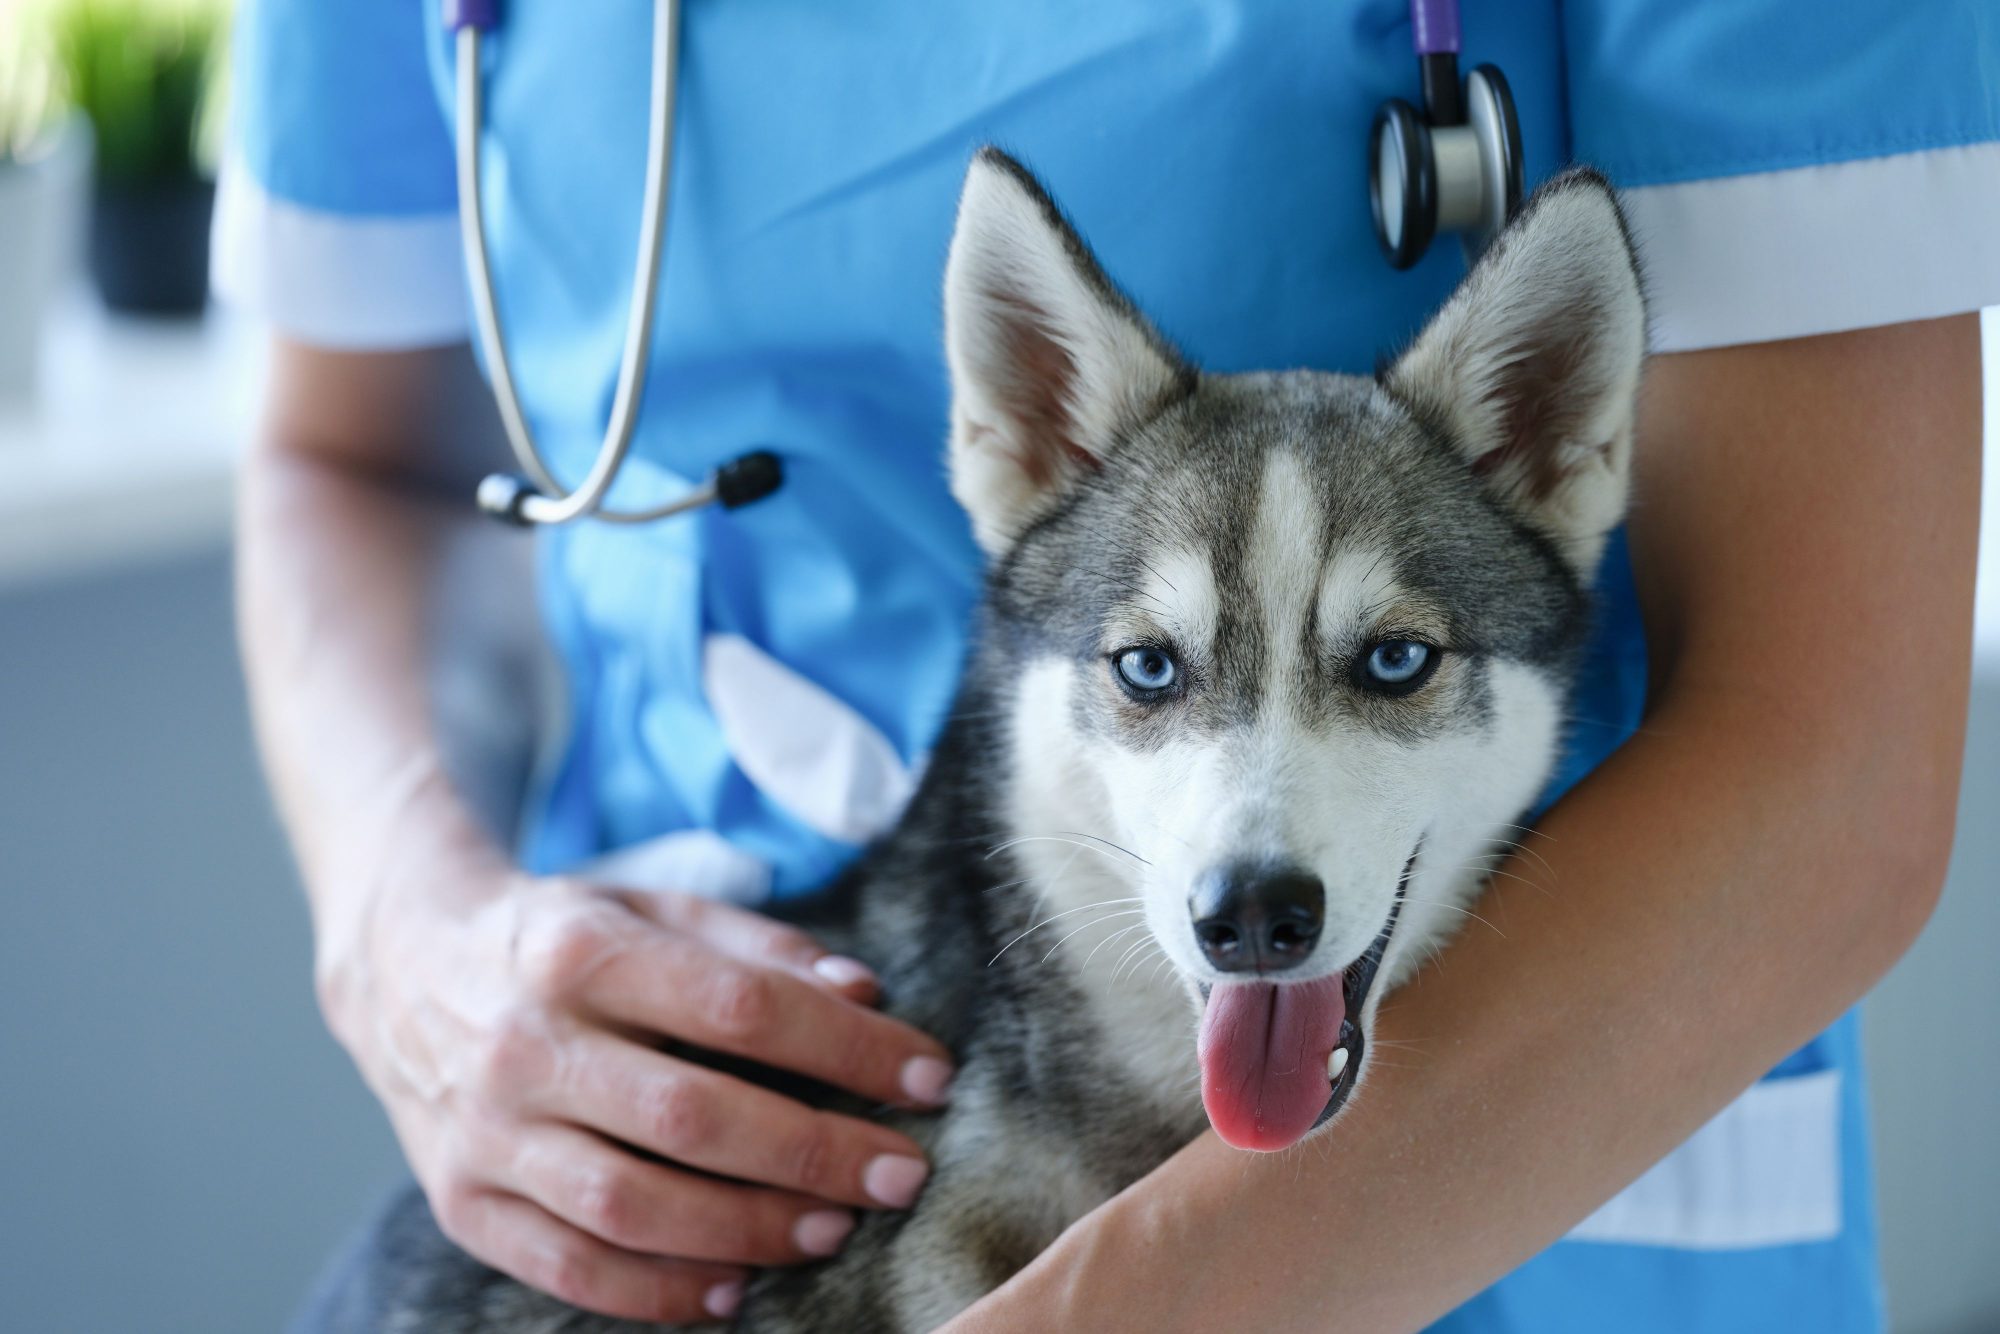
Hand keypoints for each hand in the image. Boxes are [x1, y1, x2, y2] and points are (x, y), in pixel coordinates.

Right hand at [316, 852, 953, 1322]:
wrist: (405, 961)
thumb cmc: (566, 934)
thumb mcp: (655, 905)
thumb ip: (760, 948)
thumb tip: (865, 995)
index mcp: (583, 949)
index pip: (740, 1007)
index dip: (847, 1048)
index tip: (928, 1077)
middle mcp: (526, 1042)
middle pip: (694, 1116)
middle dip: (816, 1153)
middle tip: (901, 1176)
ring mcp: (485, 1129)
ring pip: (631, 1204)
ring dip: (748, 1229)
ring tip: (832, 1231)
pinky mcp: (461, 1199)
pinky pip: (566, 1265)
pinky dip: (654, 1292)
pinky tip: (733, 1289)